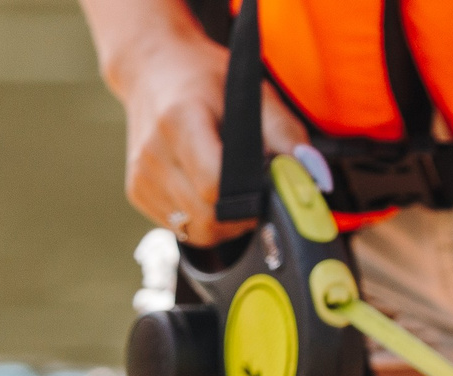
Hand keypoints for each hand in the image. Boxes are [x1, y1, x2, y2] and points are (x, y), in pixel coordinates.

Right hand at [98, 10, 306, 246]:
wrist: (151, 69)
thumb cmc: (208, 81)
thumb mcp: (254, 94)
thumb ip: (288, 136)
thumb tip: (315, 177)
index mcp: (180, 121)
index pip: (214, 186)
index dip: (248, 199)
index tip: (264, 189)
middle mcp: (153, 151)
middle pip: (207, 216)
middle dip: (241, 217)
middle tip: (255, 195)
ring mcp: (141, 174)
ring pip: (196, 230)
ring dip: (223, 223)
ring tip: (233, 192)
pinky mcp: (136, 191)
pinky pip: (181, 228)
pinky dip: (202, 220)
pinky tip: (207, 193)